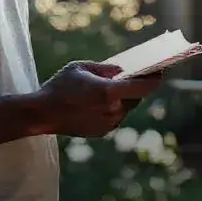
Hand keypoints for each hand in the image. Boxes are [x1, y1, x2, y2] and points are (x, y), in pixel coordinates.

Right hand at [31, 61, 162, 136]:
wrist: (42, 115)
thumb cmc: (59, 87)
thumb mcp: (81, 68)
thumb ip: (106, 69)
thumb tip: (123, 71)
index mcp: (109, 92)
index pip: (144, 87)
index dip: (155, 78)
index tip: (159, 70)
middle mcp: (112, 111)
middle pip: (136, 98)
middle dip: (136, 87)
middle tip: (137, 76)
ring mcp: (107, 124)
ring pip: (126, 109)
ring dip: (125, 98)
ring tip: (117, 87)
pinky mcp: (101, 132)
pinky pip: (115, 117)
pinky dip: (114, 108)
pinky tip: (103, 100)